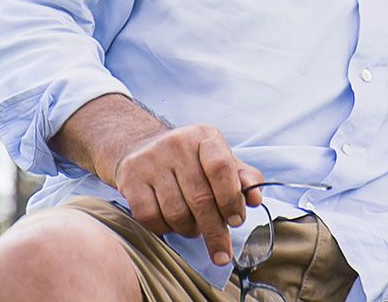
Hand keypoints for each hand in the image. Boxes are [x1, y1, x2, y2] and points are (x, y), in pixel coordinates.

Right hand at [112, 125, 264, 265]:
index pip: (221, 167)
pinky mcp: (130, 179)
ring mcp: (151, 161)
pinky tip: (172, 225)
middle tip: (222, 252)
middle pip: (200, 197)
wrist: (142, 146)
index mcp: (204, 136)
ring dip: (190, 230)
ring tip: (195, 229)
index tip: (237, 221)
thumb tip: (256, 199)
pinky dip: (165, 230)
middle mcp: (177, 144)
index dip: (230, 197)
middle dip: (215, 230)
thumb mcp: (219, 159)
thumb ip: (242, 177)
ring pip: (176, 212)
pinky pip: (151, 218)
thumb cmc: (191, 159)